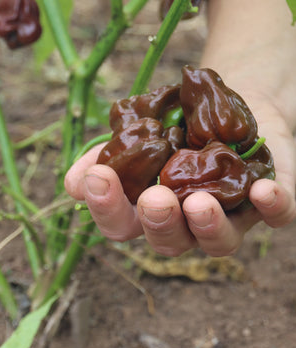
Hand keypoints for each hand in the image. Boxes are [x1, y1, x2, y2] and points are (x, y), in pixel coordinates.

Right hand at [64, 89, 295, 256]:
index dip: (106, 208)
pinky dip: (273, 206)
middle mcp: (188, 222)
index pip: (121, 224)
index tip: (98, 179)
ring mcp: (232, 215)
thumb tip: (72, 184)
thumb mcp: (138, 128)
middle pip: (169, 243)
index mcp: (150, 208)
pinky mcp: (272, 202)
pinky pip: (278, 214)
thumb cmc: (177, 123)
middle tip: (154, 199)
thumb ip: (108, 154)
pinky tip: (263, 189)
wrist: (230, 104)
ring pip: (220, 243)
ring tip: (197, 202)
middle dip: (159, 223)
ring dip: (208, 227)